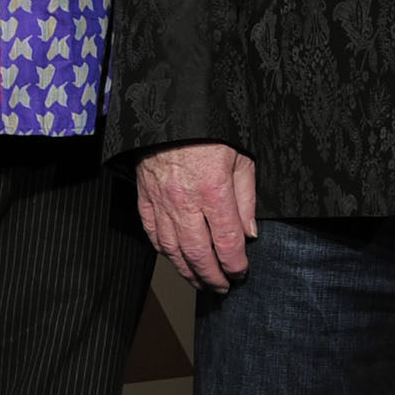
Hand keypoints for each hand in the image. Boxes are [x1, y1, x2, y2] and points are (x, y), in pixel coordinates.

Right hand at [136, 141, 258, 291]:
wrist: (171, 107)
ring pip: (173, 250)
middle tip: (222, 287)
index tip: (241, 272)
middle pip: (198, 254)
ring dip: (187, 271)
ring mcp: (161, 202)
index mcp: (213, 191)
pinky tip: (174, 259)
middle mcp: (185, 202)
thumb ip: (246, 197)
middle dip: (212, 276)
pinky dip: (164, 251)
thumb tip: (249, 233)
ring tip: (200, 282)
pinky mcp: (145, 197)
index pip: (227, 242)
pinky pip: (152, 233)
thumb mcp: (241, 157)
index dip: (235, 264)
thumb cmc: (210, 128)